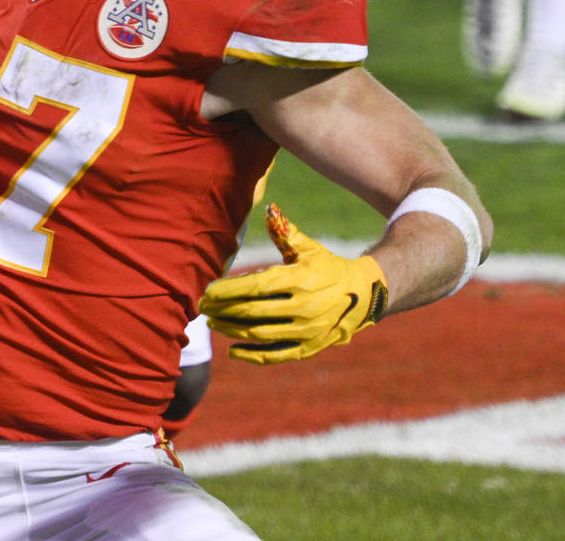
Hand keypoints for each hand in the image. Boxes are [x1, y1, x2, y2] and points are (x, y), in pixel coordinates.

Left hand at [199, 204, 387, 363]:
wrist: (363, 295)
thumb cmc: (328, 266)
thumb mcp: (309, 248)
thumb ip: (286, 232)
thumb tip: (269, 210)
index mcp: (298, 280)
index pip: (254, 287)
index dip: (228, 290)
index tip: (208, 290)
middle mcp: (301, 307)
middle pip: (252, 312)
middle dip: (223, 309)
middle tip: (202, 306)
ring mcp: (305, 331)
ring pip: (259, 334)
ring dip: (231, 329)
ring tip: (212, 322)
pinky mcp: (308, 348)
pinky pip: (275, 355)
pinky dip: (252, 355)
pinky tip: (232, 350)